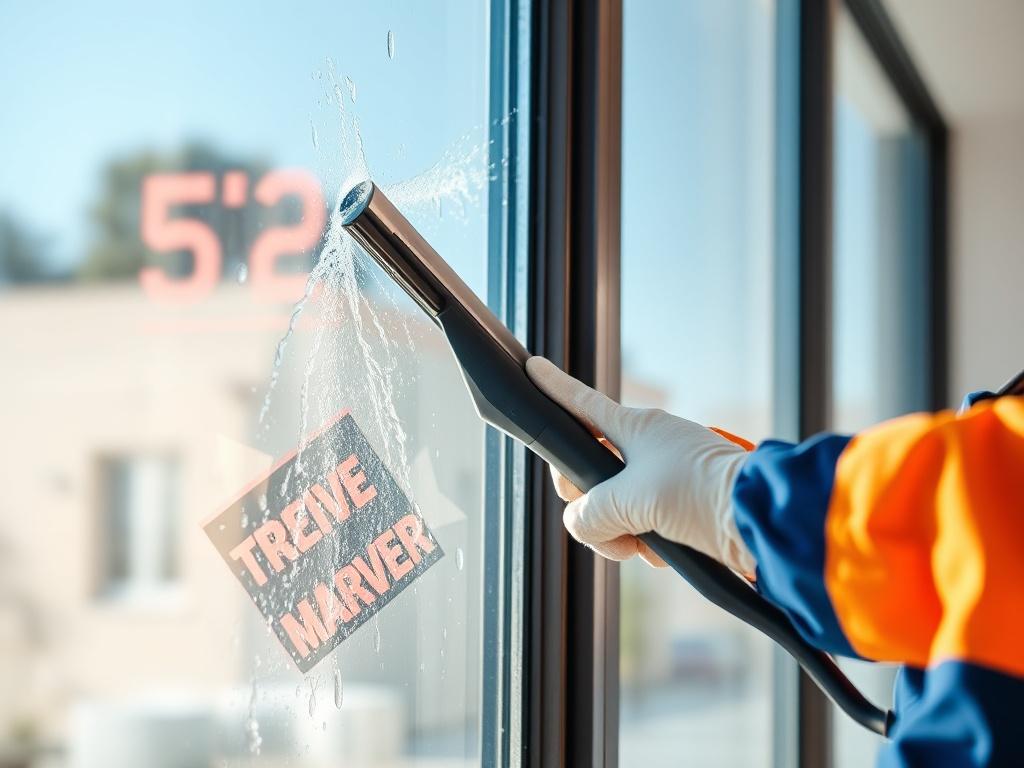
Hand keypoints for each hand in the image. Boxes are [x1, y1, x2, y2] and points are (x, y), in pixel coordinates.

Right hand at [526, 356, 756, 574]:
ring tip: (643, 544)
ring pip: (617, 507)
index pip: (583, 405)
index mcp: (635, 429)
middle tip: (602, 524)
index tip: (533, 367)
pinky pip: (646, 526)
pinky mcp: (684, 507)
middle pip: (592, 474)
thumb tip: (583, 525)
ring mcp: (666, 478)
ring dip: (622, 533)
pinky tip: (665, 551)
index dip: (555, 389)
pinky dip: (649, 542)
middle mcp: (649, 448)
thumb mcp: (629, 501)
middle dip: (591, 507)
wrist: (760, 521)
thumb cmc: (697, 493)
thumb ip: (590, 513)